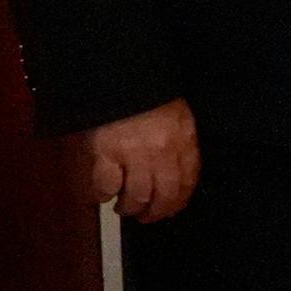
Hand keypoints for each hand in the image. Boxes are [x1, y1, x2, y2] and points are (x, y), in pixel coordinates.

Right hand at [82, 100, 196, 223]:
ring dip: (130, 207)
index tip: (171, 209)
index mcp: (183, 139)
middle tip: (146, 217)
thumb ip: (180, 143)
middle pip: (164, 195)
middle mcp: (162, 150)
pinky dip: (103, 194)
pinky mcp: (106, 152)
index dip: (179, 201)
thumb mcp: (177, 114)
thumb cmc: (147, 92)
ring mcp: (134, 153)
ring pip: (136, 196)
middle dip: (155, 212)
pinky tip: (102, 194)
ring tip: (124, 208)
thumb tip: (177, 174)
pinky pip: (106, 185)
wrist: (120, 73)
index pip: (188, 181)